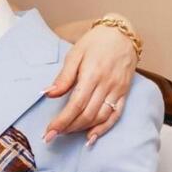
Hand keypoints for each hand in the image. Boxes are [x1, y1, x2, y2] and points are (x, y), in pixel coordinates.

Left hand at [43, 20, 137, 143]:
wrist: (121, 35)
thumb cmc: (95, 43)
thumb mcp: (74, 54)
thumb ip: (63, 77)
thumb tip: (48, 94)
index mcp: (92, 75)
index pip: (75, 104)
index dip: (62, 121)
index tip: (49, 131)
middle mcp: (106, 85)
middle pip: (87, 114)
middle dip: (68, 128)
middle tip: (52, 136)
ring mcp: (117, 90)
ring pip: (100, 117)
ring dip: (82, 128)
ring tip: (66, 133)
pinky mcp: (124, 93)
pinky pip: (115, 115)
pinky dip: (104, 128)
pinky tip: (91, 136)